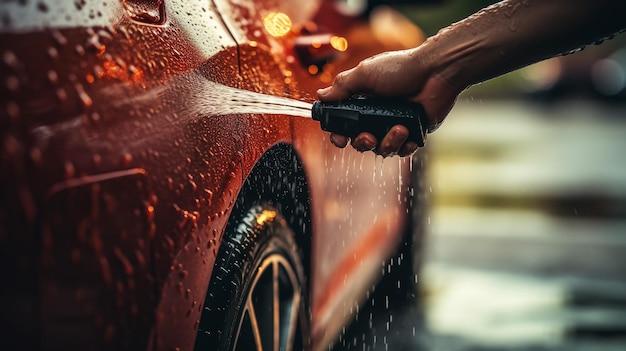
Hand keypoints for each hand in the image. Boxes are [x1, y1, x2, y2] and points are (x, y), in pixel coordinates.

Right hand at [317, 48, 461, 155]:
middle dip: (362, 143)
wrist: (435, 72)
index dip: (339, 135)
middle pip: (361, 142)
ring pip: (383, 149)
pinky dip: (405, 147)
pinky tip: (409, 135)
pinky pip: (404, 150)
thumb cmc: (401, 69)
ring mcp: (395, 125)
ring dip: (388, 143)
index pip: (344, 125)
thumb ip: (342, 86)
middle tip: (369, 137)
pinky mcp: (414, 133)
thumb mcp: (365, 73)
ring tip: (400, 129)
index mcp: (363, 102)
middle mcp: (377, 115)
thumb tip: (321, 95)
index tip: (340, 139)